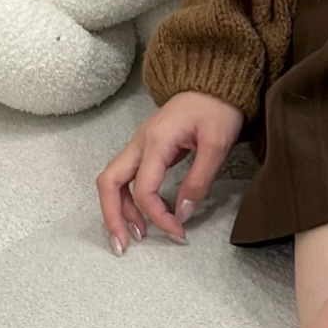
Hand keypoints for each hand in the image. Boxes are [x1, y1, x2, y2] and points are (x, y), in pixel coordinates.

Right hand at [96, 90, 245, 254]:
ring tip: (136, 234)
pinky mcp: (146, 146)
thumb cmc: (218, 108)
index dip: (158, 216)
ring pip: (114, 180)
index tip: (178, 232)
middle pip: (109, 182)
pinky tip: (141, 214)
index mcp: (156, 140)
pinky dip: (127, 198)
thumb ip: (199, 180)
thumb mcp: (217, 143)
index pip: (144, 190)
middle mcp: (140, 141)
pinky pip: (126, 176)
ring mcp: (140, 143)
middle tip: (124, 245)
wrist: (216, 82)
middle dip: (111, 216)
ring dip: (118, 209)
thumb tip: (182, 214)